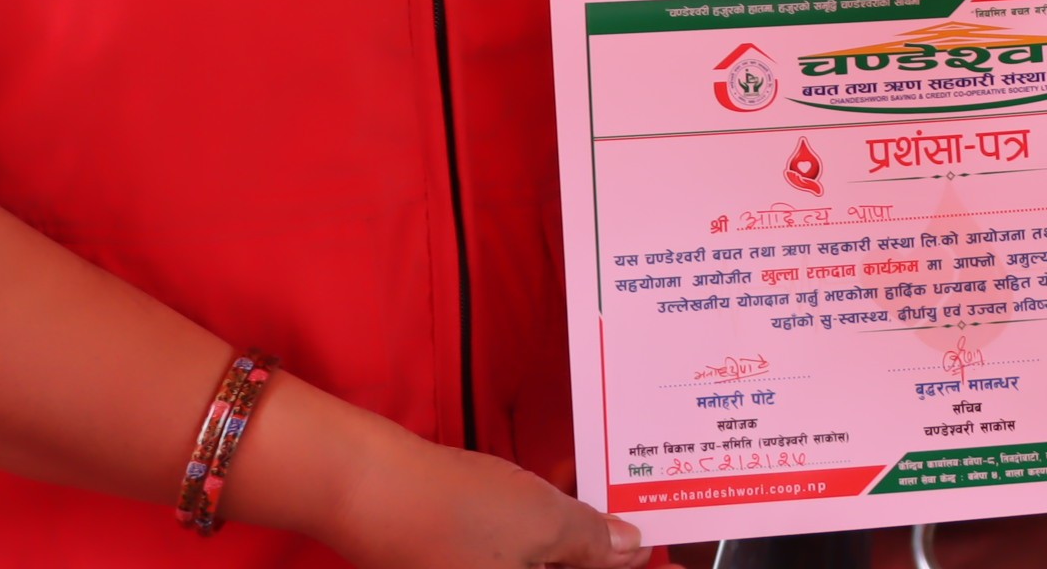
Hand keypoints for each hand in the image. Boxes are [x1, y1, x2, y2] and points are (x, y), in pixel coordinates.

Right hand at [317, 424, 644, 568]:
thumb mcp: (544, 521)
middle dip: (606, 556)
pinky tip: (561, 487)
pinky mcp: (461, 564)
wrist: (370, 489)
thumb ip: (593, 542)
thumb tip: (629, 550)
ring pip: (544, 565)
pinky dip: (543, 528)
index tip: (676, 567)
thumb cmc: (453, 512)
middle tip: (643, 533)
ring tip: (606, 500)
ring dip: (577, 538)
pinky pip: (518, 554)